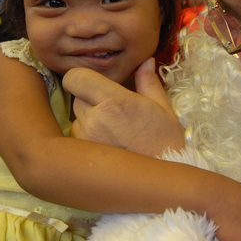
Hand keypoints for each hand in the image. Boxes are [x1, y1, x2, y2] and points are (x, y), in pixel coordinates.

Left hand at [63, 58, 184, 155]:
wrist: (162, 180)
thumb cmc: (166, 142)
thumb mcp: (162, 108)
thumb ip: (148, 82)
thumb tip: (145, 60)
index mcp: (115, 102)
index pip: (75, 78)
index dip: (82, 77)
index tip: (95, 83)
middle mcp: (95, 119)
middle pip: (76, 96)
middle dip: (89, 97)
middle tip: (112, 108)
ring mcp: (86, 139)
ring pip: (76, 117)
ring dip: (87, 118)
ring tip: (112, 129)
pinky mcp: (83, 155)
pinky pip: (77, 137)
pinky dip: (87, 136)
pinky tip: (108, 143)